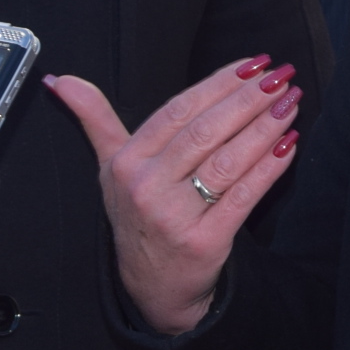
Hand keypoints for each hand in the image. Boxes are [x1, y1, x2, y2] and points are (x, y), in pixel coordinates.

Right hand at [49, 59, 302, 335]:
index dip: (218, 83)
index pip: (178, 111)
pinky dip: (270, 167)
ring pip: (228, 160)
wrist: (153, 287)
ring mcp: (174, 216)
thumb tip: (61, 80)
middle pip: (206, 131)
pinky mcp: (205, 242)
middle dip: (249, 99)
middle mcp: (146, 187)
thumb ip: (95, 119)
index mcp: (127, 162)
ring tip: (289, 104)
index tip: (252, 63)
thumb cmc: (137, 216)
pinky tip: (289, 144)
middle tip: (282, 76)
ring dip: (265, 128)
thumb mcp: (109, 167)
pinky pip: (244, 195)